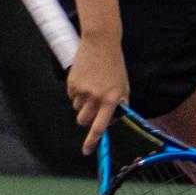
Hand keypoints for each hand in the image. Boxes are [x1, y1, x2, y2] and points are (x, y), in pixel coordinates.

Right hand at [67, 32, 127, 153]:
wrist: (101, 43)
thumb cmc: (114, 65)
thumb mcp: (123, 85)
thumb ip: (120, 103)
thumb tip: (114, 119)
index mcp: (111, 99)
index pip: (100, 126)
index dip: (92, 141)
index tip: (86, 151)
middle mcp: (96, 97)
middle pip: (83, 121)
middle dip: (86, 119)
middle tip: (93, 108)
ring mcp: (82, 91)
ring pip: (77, 109)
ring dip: (82, 104)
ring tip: (92, 87)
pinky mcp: (71, 83)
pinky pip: (71, 97)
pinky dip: (76, 93)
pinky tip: (85, 79)